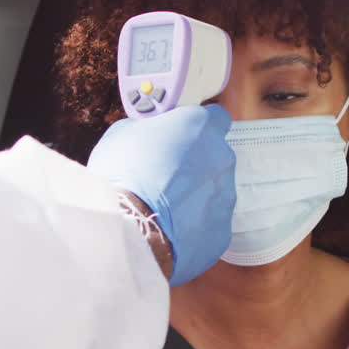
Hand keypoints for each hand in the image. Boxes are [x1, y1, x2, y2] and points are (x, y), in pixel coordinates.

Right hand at [88, 105, 235, 285]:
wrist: (128, 227)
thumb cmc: (122, 174)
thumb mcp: (123, 133)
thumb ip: (149, 129)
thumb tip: (150, 136)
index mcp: (201, 126)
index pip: (215, 118)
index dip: (197, 129)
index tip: (181, 138)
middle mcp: (221, 157)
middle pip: (215, 157)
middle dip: (195, 164)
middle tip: (166, 176)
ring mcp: (226, 196)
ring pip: (214, 192)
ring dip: (195, 196)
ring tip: (163, 208)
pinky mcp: (222, 230)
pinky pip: (210, 224)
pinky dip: (193, 226)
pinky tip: (170, 230)